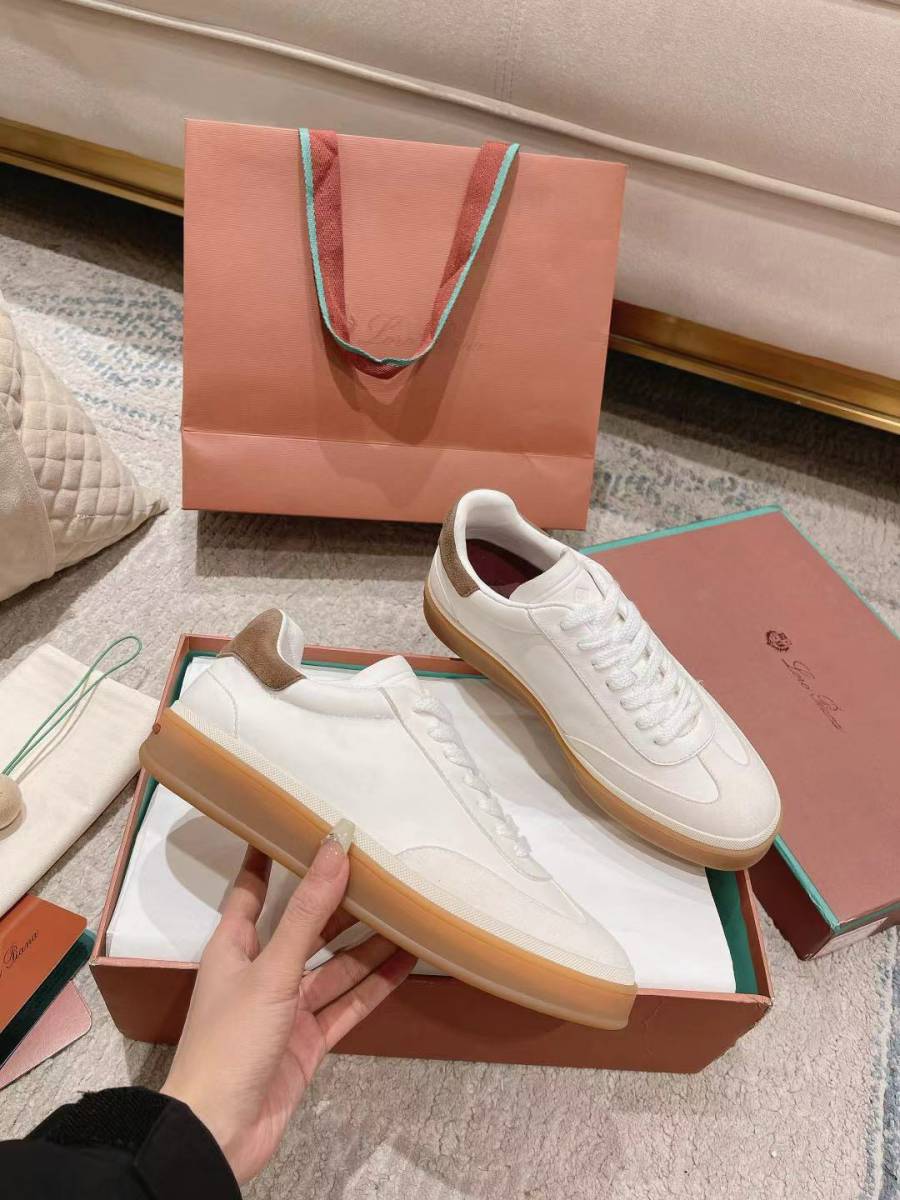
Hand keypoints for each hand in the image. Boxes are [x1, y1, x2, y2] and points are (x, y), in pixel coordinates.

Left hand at [162, 822, 414, 1183]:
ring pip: (334, 967)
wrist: (219, 1133)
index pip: (252, 888)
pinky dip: (375, 986)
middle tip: (379, 867)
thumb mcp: (271, 969)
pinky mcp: (307, 1042)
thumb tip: (334, 848)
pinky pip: (346, 1005)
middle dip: (339, 901)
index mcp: (233, 947)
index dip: (270, 856)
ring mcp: (286, 1009)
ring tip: (407, 911)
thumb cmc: (230, 1041)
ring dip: (368, 944)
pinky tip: (406, 962)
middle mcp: (260, 971)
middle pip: (305, 927)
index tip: (293, 821)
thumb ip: (306, 912)